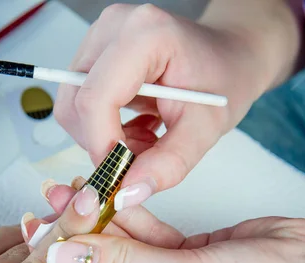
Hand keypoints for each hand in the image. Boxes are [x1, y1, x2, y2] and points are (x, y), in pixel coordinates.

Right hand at [54, 4, 261, 210]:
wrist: (231, 56)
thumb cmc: (226, 79)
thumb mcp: (205, 129)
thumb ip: (168, 164)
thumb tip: (127, 193)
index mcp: (145, 34)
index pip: (95, 99)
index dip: (103, 145)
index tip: (121, 174)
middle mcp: (113, 27)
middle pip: (76, 103)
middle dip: (103, 143)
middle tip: (141, 158)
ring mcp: (100, 37)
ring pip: (73, 107)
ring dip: (104, 137)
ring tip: (146, 138)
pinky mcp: (95, 52)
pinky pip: (80, 102)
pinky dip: (105, 127)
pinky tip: (139, 126)